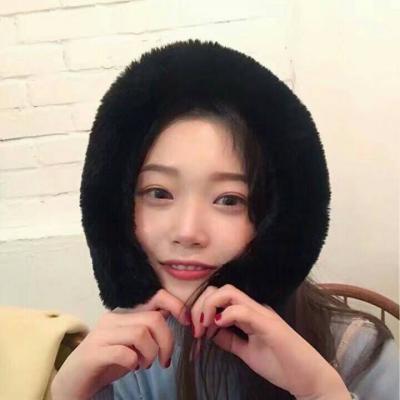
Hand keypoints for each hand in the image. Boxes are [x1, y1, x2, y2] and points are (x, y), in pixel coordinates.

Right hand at [51, 289, 189, 399]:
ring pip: (141, 334)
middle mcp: (112, 319)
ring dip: (150, 354)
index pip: (154, 297)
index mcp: (123, 314)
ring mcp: (101, 335)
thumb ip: (149, 329)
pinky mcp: (93, 353)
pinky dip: (133, 362)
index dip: (175, 305)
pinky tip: (132, 368)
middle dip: (166, 342)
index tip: (186, 321)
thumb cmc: (108, 362)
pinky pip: (124, 352)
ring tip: (144, 365)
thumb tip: (175, 315)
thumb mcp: (133, 343)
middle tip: (164, 361)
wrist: (74, 383)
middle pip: (153, 319)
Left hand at [190, 284, 350, 399]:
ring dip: (209, 306)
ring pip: (229, 293)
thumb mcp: (247, 352)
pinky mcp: (269, 325)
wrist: (309, 379)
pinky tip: (218, 327)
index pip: (221, 296)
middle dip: (201, 304)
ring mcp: (263, 314)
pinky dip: (225, 315)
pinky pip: (242, 311)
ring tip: (203, 328)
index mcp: (250, 314)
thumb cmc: (282, 365)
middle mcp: (255, 308)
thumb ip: (230, 341)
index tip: (196, 329)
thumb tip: (211, 333)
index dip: (203, 308)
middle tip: (195, 327)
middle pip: (221, 289)